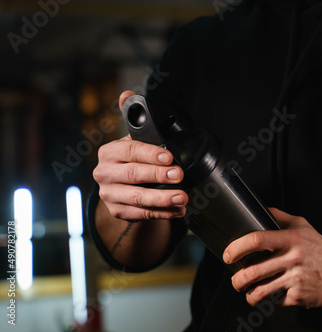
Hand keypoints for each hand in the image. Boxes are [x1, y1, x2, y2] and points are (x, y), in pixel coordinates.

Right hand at [92, 90, 187, 221]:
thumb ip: (133, 119)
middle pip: (133, 175)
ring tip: (183, 197)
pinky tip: (178, 210)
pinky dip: (162, 213)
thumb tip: (127, 94)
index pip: (130, 151)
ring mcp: (109, 194)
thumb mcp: (132, 139)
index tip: (169, 157)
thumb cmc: (132, 159)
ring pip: (137, 198)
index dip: (150, 154)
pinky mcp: (118, 211)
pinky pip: (142, 214)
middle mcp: (104, 173)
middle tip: (179, 175)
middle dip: (159, 175)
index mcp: (109, 152)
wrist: (120, 186)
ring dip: (163, 199)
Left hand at [224, 208, 321, 308]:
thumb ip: (280, 217)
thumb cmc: (321, 248)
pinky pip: (277, 301)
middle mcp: (292, 259)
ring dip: (249, 294)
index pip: (257, 240)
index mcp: (290, 240)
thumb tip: (261, 209)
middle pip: (253, 271)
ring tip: (249, 292)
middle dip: (237, 279)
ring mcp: (295, 279)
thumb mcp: (302, 226)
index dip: (237, 247)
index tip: (228, 255)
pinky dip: (272, 300)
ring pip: (261, 291)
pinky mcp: (300, 296)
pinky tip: (275, 294)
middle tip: (235, 280)